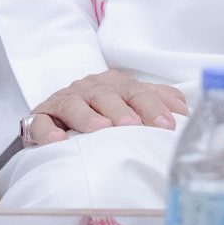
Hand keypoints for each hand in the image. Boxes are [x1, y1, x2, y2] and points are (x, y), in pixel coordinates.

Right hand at [24, 71, 188, 145]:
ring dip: (87, 116)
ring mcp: (63, 101)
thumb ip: (157, 101)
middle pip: (106, 95)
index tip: (168, 126)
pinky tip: (57, 141)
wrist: (58, 114)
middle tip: (133, 126)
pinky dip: (46, 130)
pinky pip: (38, 121)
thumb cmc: (101, 110)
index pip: (137, 92)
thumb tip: (185, 110)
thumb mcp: (130, 102)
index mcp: (114, 84)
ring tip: (100, 129)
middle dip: (121, 110)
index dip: (153, 107)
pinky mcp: (39, 116)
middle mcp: (89, 89)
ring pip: (73, 104)